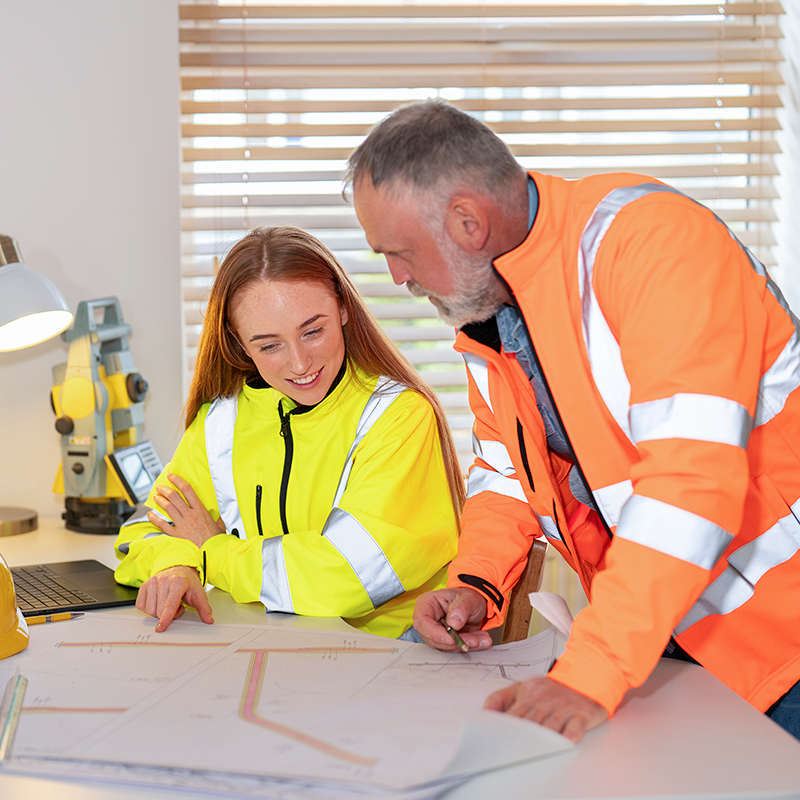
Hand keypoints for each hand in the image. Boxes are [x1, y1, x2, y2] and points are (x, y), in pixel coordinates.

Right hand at [136, 565, 213, 631]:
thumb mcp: (198, 593)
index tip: (161, 628)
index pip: (170, 604)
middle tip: (177, 607)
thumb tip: (209, 620)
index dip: (166, 618)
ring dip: (159, 612)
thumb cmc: (187, 582)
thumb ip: (204, 607)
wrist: (178, 568)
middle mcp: (163, 580)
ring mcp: (152, 582)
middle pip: (159, 610)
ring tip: (168, 603)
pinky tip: (158, 602)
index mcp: (178, 582)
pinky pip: (141, 606)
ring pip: (150, 610)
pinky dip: (149, 609)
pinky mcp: (144, 585)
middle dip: (168, 615)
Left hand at [148, 473, 224, 547]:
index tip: (171, 477)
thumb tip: (219, 512)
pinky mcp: (176, 535)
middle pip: (174, 497)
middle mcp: (190, 515)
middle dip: (165, 490)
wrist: (210, 554)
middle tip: (160, 487)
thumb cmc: (215, 541)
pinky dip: (154, 518)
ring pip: (167, 508)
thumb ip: (217, 517)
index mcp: (200, 510)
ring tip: (156, 497)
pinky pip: (162, 524)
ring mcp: (182, 525)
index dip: (178, 481)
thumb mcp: (220, 525)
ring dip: (159, 500)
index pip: (187, 490)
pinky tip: (150, 514)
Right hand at [413, 587, 492, 650]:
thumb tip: (454, 623)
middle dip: (454, 642)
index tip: (450, 639)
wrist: (475, 605)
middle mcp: (429, 619)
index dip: (434, 632)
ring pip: (445, 646)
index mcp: (427, 603)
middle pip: (432, 638)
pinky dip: (469, 647)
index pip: (422, 620)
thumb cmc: (467, 598)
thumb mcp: (468, 598)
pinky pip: (455, 648)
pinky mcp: (446, 641)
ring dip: (464, 645)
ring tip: (481, 640)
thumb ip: (461, 608)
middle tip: (473, 640)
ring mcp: (436, 632)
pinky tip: (481, 642)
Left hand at [484, 676, 607, 742]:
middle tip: (512, 753)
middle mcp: (545, 700)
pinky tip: (565, 743)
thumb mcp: (522, 687)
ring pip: (552, 726)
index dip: (505, 730)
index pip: (513, 713)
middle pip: (531, 722)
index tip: (496, 743)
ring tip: (534, 752)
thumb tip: (484, 714)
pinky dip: (571, 735)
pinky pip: (576, 726)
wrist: (583, 676)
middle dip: (521, 738)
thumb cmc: (550, 688)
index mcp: (528, 694)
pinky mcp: (582, 714)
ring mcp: (564, 707)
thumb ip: (500, 699)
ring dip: (543, 739)